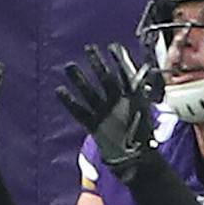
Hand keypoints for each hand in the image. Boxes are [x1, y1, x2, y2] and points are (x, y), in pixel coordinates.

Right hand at [57, 43, 162, 183]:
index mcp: (130, 96)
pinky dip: (69, 102)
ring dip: (80, 79)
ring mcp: (104, 112)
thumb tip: (139, 72)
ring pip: (90, 92)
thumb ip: (139, 91)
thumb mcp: (144, 108)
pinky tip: (60, 91)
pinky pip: (80, 111)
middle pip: (104, 79)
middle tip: (88, 49)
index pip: (124, 73)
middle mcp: (115, 101)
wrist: (136, 158)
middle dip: (96, 64)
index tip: (111, 46)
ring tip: (69, 66)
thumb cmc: (143, 134)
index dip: (119, 59)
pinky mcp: (93, 124)